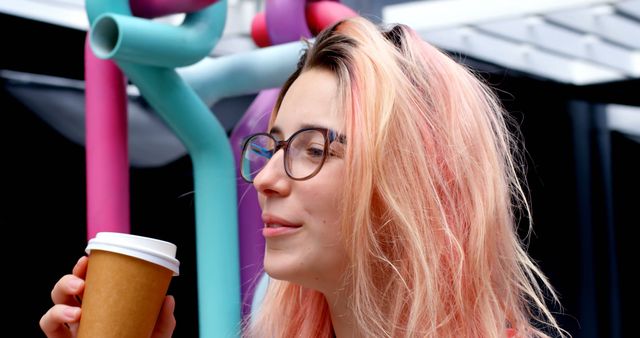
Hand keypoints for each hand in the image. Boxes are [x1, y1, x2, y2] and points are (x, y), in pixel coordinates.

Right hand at [40, 256, 175, 337]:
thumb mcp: (156, 334)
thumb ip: (163, 320)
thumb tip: (168, 299)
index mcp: (104, 305)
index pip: (91, 281)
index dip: (86, 267)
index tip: (89, 258)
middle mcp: (84, 313)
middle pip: (69, 286)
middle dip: (70, 277)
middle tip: (82, 280)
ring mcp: (71, 327)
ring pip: (56, 300)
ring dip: (62, 292)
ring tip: (79, 299)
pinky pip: (48, 325)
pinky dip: (55, 315)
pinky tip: (74, 315)